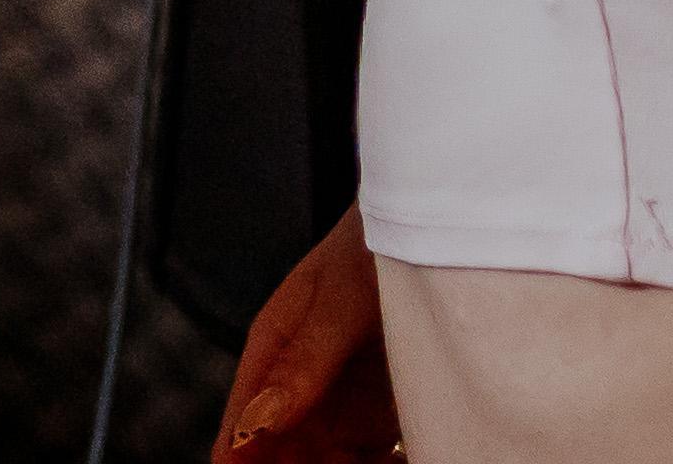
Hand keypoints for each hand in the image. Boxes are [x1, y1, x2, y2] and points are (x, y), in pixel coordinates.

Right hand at [217, 208, 393, 458]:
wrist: (433, 232)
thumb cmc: (376, 248)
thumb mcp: (340, 300)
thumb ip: (304, 358)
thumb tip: (263, 418)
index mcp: (275, 347)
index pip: (244, 418)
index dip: (238, 456)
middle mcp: (301, 380)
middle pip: (281, 450)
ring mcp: (342, 400)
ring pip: (326, 461)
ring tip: (373, 462)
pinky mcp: (381, 413)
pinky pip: (373, 460)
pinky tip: (398, 461)